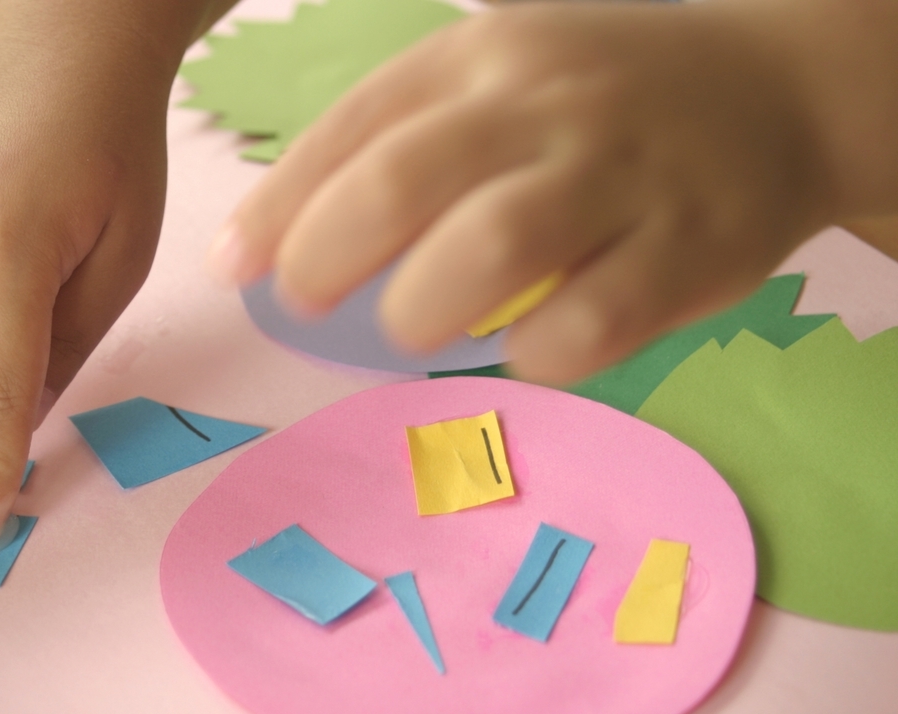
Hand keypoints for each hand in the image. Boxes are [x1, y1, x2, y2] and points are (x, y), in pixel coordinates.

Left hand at [209, 0, 835, 383]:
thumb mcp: (502, 80)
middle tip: (304, 303)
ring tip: (410, 330)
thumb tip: (283, 244)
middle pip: (406, 182)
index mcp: (484, 58)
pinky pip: (590, 323)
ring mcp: (623, 175)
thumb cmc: (603, 100)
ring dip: (426, 307)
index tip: (234, 267)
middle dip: (328, 255)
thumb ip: (404, 143)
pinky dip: (534, 355)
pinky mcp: (690, 251)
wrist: (778, 91)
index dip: (278, 206)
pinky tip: (521, 351)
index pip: (355, 127)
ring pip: (496, 246)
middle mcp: (546, 105)